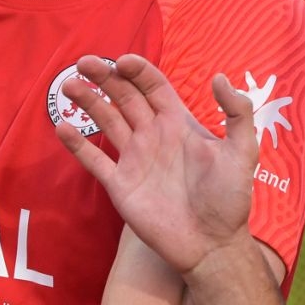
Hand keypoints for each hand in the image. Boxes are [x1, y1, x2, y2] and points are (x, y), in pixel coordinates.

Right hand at [55, 53, 255, 276]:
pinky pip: (94, 160)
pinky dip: (77, 144)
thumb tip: (218, 77)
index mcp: (178, 123)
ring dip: (87, 102)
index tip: (122, 60)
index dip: (137, 70)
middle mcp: (152, 135)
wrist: (212, 244)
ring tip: (69, 86)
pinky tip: (61, 127)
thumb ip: (238, 112)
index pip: (152, 86)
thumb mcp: (243, 151)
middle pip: (123, 97)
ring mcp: (133, 159)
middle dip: (104, 77)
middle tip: (84, 61)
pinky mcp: (120, 185)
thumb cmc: (230, 198)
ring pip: (105, 121)